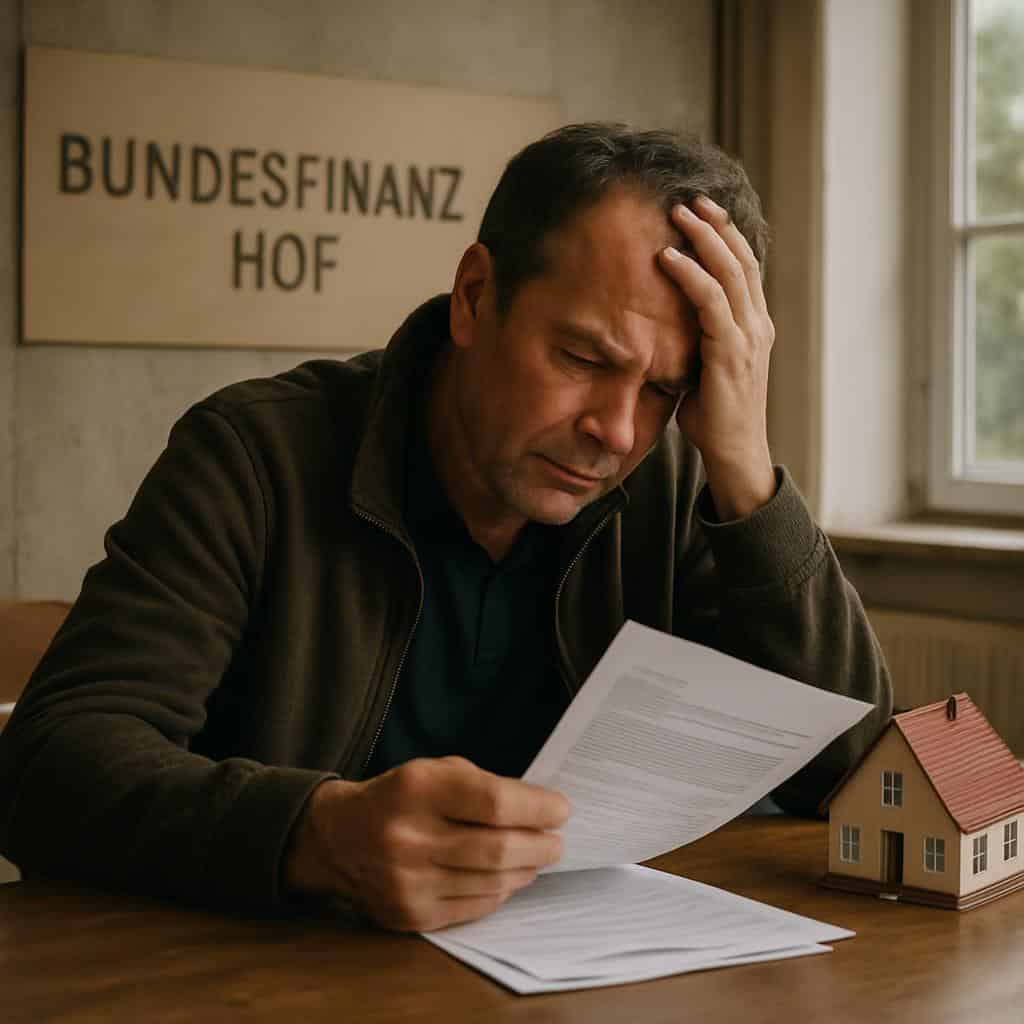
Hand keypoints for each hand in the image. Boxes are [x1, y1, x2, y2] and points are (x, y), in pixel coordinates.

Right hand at [283, 756, 568, 931]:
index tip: (561, 809)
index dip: (536, 808)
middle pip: (498, 850)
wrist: (337, 838)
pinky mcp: (410, 915)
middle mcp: (409, 838)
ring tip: (536, 858)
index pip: (494, 803)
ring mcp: (408, 883)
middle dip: (539, 846)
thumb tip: (540, 810)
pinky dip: (499, 892)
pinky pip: (473, 907)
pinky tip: (507, 878)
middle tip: (556, 841)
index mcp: (417, 789)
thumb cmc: (400, 797)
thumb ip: (483, 786)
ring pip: (491, 883)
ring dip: (524, 871)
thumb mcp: (435, 771)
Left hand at [657, 196, 776, 519]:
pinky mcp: (732, 352)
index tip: (702, 211)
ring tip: (677, 214)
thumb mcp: (704, 368)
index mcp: (754, 326)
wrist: (734, 453)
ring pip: (730, 272)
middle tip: (690, 199)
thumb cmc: (714, 416)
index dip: (726, 236)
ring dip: (703, 239)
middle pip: (741, 259)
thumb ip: (695, 341)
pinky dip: (690, 276)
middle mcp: (757, 324)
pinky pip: (712, 303)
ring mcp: (748, 337)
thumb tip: (663, 325)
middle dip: (716, 225)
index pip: (744, 268)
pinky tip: (668, 258)